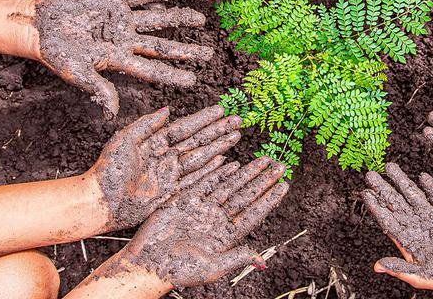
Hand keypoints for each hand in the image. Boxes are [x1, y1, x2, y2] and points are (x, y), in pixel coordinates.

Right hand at [34, 0, 212, 116]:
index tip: (194, 81)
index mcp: (119, 60)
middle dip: (185, 50)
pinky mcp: (112, 0)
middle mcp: (125, 40)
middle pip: (162, 46)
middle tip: (209, 53)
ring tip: (200, 17)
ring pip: (157, 20)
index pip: (152, 69)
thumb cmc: (56, 54)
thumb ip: (98, 88)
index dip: (172, 75)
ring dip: (178, 18)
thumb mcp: (77, 74)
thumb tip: (113, 112)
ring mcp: (121, 20)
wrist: (39, 26)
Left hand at [88, 106, 242, 230]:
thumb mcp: (125, 140)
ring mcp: (170, 174)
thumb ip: (146, 125)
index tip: (220, 109)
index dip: (203, 119)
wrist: (101, 201)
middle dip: (218, 131)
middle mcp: (166, 157)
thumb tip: (167, 110)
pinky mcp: (172, 191)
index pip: (185, 128)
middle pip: (198, 141)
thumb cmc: (108, 171)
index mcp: (155, 142)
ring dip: (219, 147)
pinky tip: (224, 161)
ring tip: (235, 136)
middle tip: (237, 121)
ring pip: (201, 158)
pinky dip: (211, 170)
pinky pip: (196, 179)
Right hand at [112, 157, 289, 287]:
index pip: (254, 213)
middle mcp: (217, 220)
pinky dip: (217, 172)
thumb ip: (237, 258)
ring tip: (262, 160)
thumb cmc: (179, 272)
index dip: (269, 199)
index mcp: (226, 236)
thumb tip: (261, 260)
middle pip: (245, 196)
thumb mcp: (212, 268)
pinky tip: (231, 162)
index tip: (284, 185)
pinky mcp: (184, 201)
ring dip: (245, 173)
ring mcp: (202, 209)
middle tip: (279, 165)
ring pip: (229, 186)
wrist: (148, 264)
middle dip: (262, 180)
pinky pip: (204, 182)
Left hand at [362, 164, 432, 297]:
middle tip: (371, 174)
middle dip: (383, 188)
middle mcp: (416, 224)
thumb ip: (399, 269)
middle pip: (396, 203)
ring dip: (402, 181)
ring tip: (390, 166)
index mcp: (406, 239)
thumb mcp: (420, 276)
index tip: (365, 193)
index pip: (387, 219)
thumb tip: (376, 266)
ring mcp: (430, 216)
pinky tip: (421, 176)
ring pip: (413, 195)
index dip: (376, 206)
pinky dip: (430, 186)